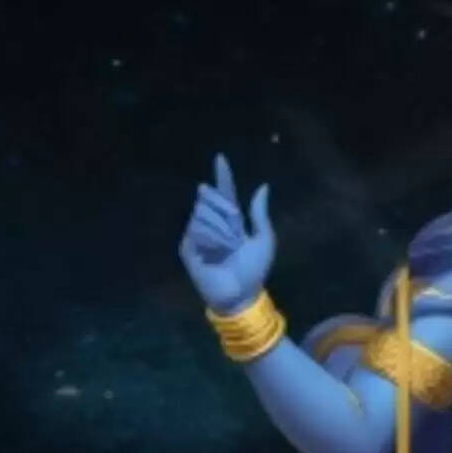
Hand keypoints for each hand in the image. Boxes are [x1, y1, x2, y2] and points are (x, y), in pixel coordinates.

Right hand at [178, 154, 275, 313]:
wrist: (241, 294)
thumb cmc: (254, 270)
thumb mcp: (264, 239)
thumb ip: (260, 213)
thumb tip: (263, 186)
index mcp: (231, 221)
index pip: (225, 193)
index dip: (222, 176)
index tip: (220, 158)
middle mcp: (212, 224)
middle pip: (211, 198)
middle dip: (224, 209)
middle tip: (235, 229)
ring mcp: (198, 235)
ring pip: (202, 213)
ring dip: (220, 229)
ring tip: (228, 248)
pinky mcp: (188, 248)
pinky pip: (196, 229)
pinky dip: (210, 238)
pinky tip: (215, 252)